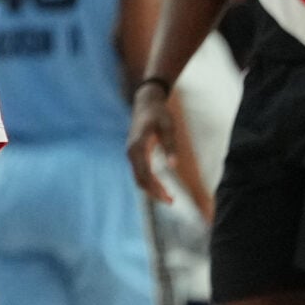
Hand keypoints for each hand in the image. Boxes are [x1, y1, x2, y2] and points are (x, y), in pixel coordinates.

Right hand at [126, 85, 179, 205]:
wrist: (146, 102)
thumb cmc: (159, 113)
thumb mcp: (168, 126)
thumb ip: (170, 145)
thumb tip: (173, 166)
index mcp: (138, 146)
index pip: (145, 174)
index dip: (156, 188)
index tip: (170, 198)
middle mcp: (131, 152)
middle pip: (140, 179)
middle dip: (154, 192)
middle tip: (172, 201)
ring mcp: (131, 153)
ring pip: (138, 177)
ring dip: (151, 189)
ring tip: (168, 197)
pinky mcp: (135, 153)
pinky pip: (140, 172)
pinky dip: (149, 182)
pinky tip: (161, 186)